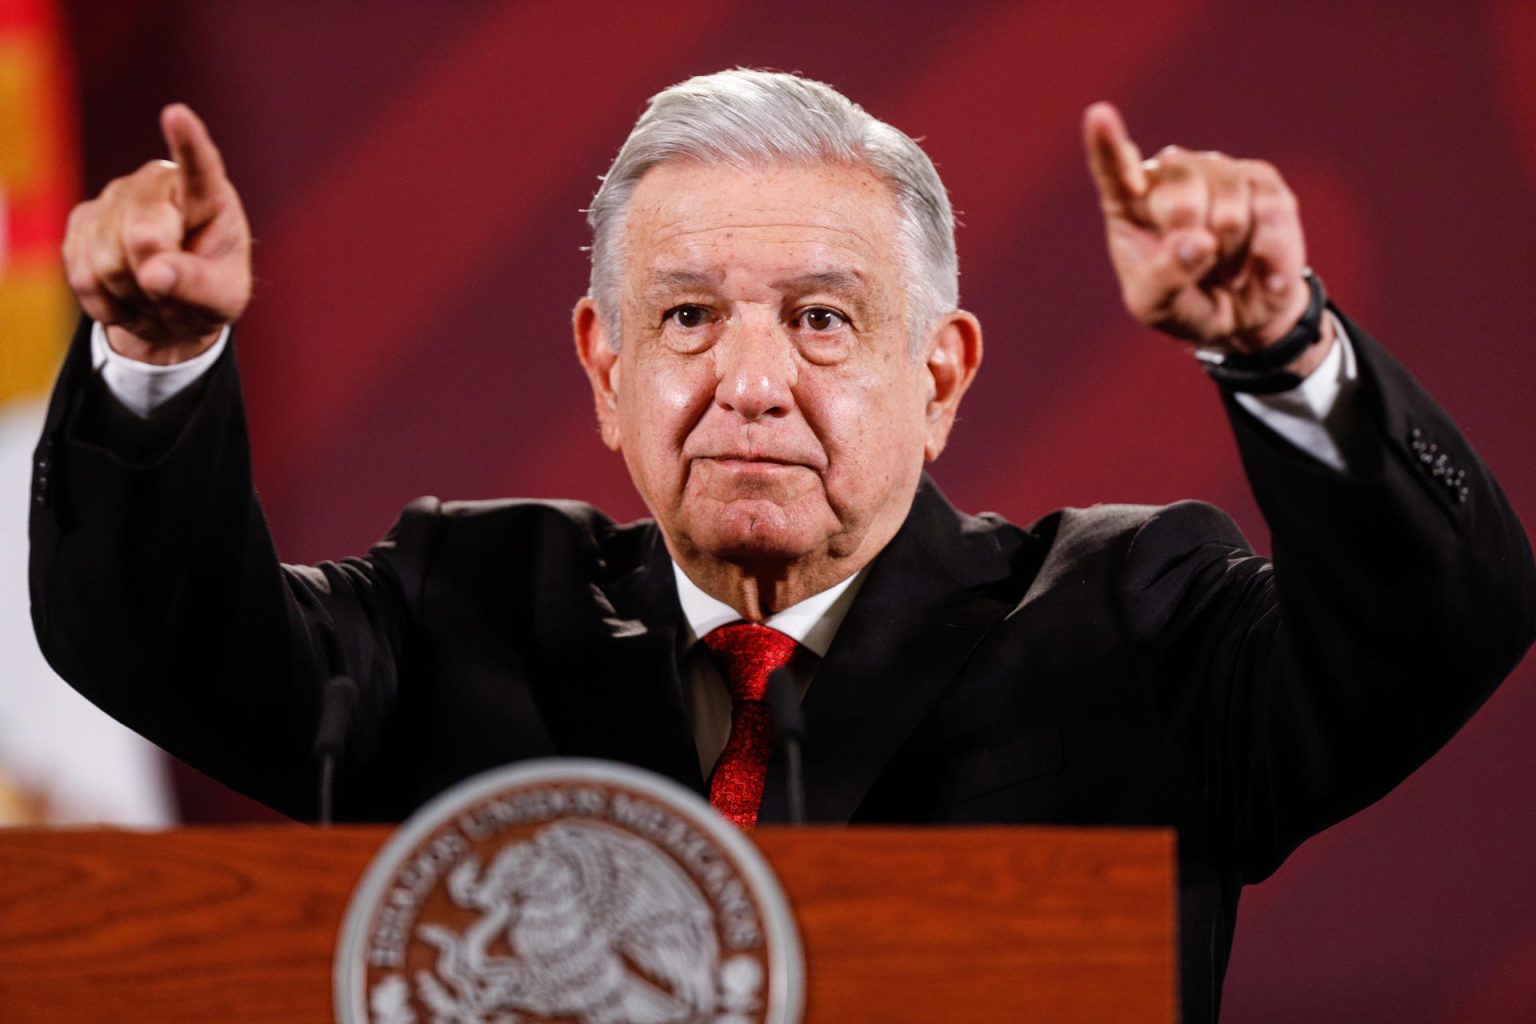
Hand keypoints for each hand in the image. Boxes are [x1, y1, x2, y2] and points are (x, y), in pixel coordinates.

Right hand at [62, 103, 250, 363]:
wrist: (172, 307)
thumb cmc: (210, 292)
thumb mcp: (224, 298)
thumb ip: (198, 286)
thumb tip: (154, 272)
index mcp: (206, 195)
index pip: (199, 166)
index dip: (187, 142)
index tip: (178, 114)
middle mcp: (155, 185)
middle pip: (142, 236)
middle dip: (156, 277)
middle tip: (176, 294)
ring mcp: (113, 200)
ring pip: (107, 261)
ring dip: (133, 294)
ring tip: (155, 295)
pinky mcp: (81, 223)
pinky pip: (84, 276)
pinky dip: (109, 303)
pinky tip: (128, 296)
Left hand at [1083, 102, 1331, 369]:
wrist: (1241, 312)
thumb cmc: (1183, 302)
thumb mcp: (1156, 304)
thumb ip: (1164, 277)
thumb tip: (1197, 242)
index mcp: (1128, 200)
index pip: (1113, 167)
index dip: (1107, 143)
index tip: (1099, 115)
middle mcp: (1171, 173)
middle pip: (1180, 203)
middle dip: (1192, 250)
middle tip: (1196, 270)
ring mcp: (1218, 170)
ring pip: (1229, 215)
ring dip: (1229, 259)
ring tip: (1222, 268)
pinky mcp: (1262, 180)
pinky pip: (1268, 215)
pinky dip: (1264, 255)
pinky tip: (1256, 267)